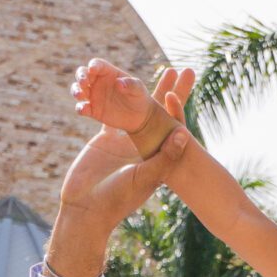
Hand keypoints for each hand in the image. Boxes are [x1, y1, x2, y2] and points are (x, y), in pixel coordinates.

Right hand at [55, 69, 195, 246]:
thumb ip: (164, 158)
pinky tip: (112, 79)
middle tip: (178, 68)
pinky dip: (108, 97)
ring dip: (135, 87)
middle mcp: (143, 144)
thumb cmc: (118, 199)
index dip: (180, 99)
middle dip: (167, 88)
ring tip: (142, 67)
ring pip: (131, 106)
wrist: (87, 210)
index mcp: (156, 152)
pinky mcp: (103, 139)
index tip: (189, 76)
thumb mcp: (144, 178)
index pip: (172, 119)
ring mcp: (123, 140)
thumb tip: (184, 133)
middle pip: (156, 109)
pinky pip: (107, 111)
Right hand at [72, 58, 154, 134]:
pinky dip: (80, 108)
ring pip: (78, 90)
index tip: (93, 70)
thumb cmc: (139, 97)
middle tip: (83, 82)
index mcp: (108, 72)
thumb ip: (130, 84)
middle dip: (80, 76)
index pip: (96, 64)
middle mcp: (97, 82)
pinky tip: (83, 109)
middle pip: (82, 74)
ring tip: (80, 95)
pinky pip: (82, 108)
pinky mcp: (93, 110)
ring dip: (76, 91)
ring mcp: (94, 96)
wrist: (140, 117)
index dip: (93, 66)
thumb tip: (119, 83)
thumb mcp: (138, 89)